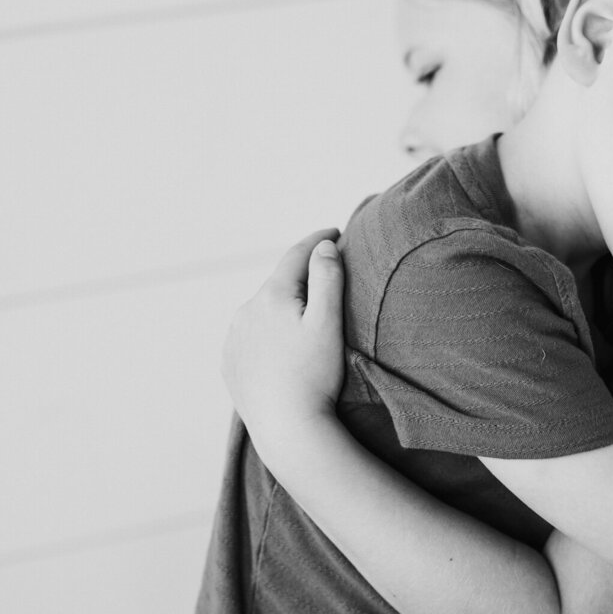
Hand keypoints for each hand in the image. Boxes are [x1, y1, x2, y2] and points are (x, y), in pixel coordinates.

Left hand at [221, 228, 346, 441]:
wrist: (287, 428)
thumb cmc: (314, 375)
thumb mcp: (328, 321)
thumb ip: (327, 278)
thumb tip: (323, 247)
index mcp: (271, 296)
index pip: (296, 255)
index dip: (317, 239)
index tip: (335, 231)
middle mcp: (245, 311)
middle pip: (279, 282)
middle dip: (301, 275)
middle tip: (326, 271)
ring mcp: (233, 338)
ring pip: (263, 309)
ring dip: (283, 304)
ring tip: (306, 311)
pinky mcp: (230, 363)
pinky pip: (252, 335)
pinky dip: (269, 330)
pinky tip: (283, 343)